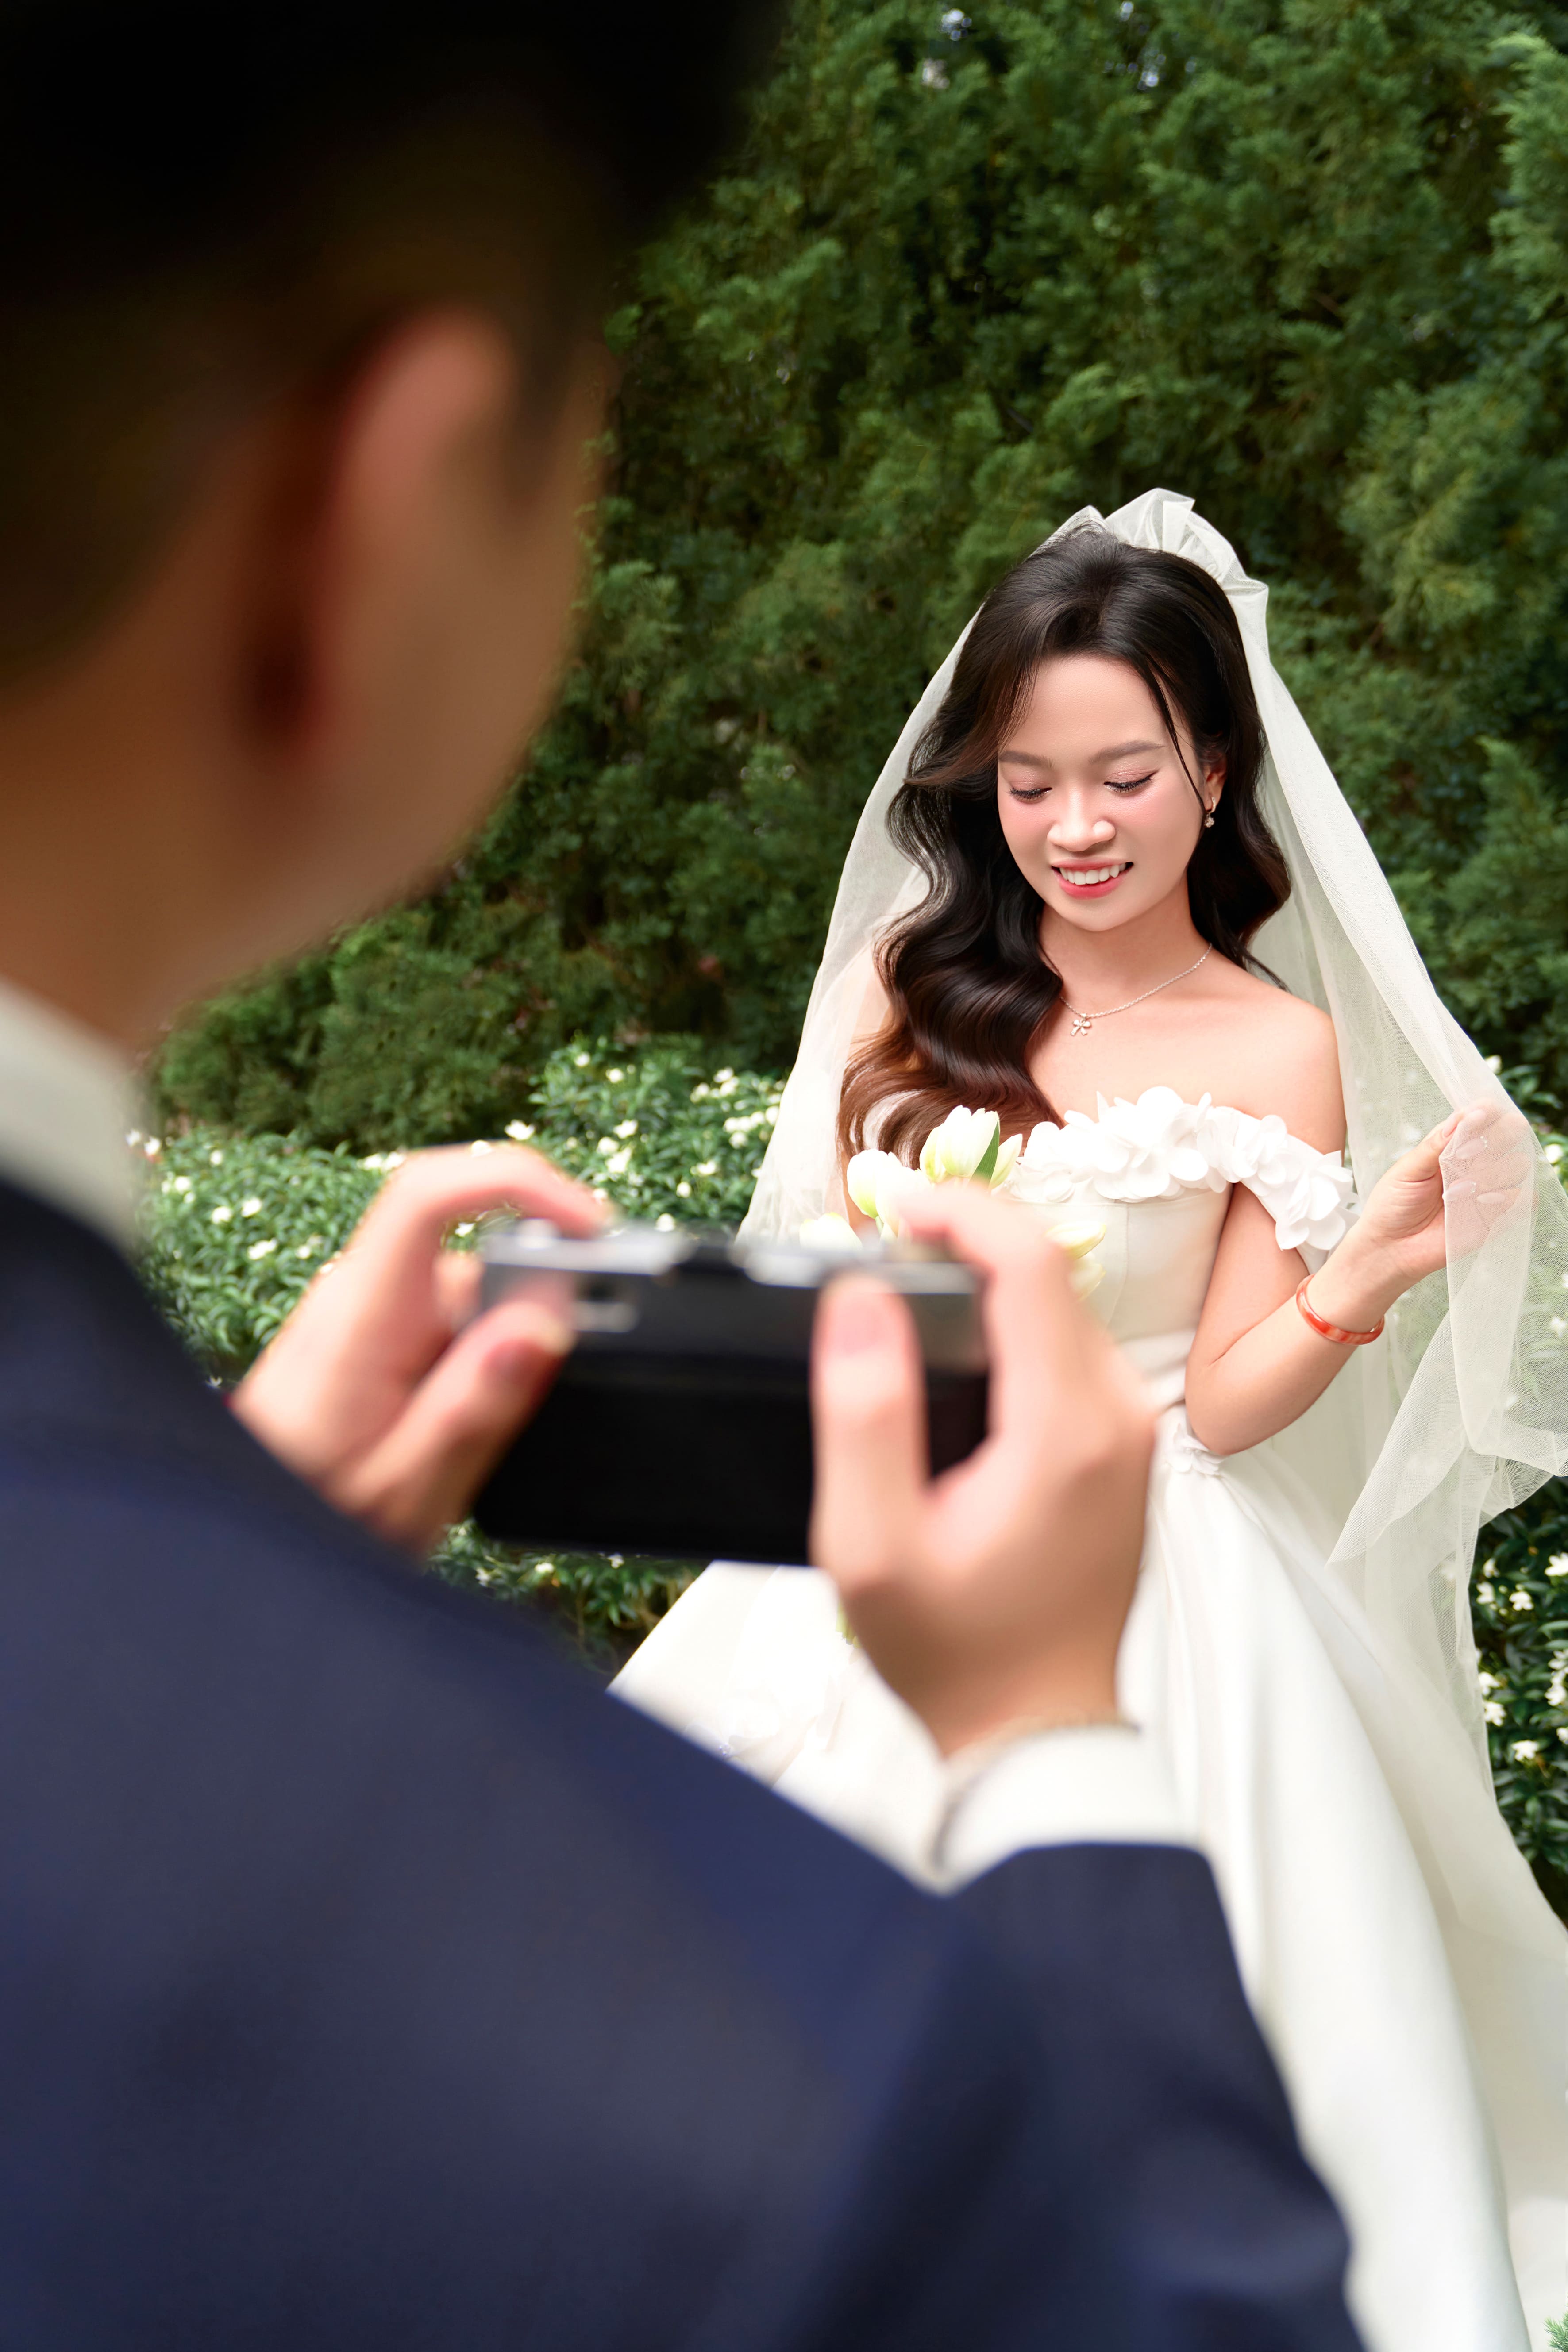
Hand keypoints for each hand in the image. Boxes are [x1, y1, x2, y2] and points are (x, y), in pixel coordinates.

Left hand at [232, 1146, 601, 1551]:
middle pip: (475, 1254)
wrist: (242, 1528)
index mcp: (359, 1315)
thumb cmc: (307, 1512)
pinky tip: (453, 1429)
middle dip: (530, 1314)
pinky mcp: (373, 1329)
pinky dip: (475, 1365)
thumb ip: (473, 1408)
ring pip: (472, 1295)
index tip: (590, 1230)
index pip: (430, 1194)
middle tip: (534, 1397)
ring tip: (465, 1443)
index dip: (520, 1184)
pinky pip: (449, 1322)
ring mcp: (364, 1308)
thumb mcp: (403, 1487)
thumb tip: (547, 1324)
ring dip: (496, 1356)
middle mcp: (358, 1292)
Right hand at [809, 1184, 1153, 1756]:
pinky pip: (1069, 1349)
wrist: (1035, 1731)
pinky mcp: (1120, 1447)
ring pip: (1061, 1307)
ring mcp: (1130, 1433)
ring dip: (986, 1279)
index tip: (887, 1206)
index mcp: (1068, 1431)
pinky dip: (1012, 1322)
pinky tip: (953, 1341)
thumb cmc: (954, 1654)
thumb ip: (863, 1415)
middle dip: (963, 1239)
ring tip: (902, 1283)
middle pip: (1050, 1275)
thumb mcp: (871, 1547)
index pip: (1030, 1265)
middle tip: (875, 1243)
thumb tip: (858, 1298)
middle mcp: (1119, 1418)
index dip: (957, 1212)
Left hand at [1311, 1100, 1532, 1329]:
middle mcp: (1476, 1163)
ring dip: (1492, 1173)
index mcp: (1453, 1146)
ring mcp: (1488, 1189)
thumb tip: (1462, 1117)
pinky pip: (1522, 1200)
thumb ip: (1436, 1144)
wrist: (1389, 1248)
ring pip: (1518, 1165)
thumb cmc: (1392, 1205)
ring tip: (1456, 1191)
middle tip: (1467, 1153)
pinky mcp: (1495, 1217)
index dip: (1488, 1112)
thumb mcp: (1408, 1170)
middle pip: (1509, 1136)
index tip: (1481, 1113)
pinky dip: (1506, 1197)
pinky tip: (1481, 1202)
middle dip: (1496, 1138)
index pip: (1482, 1119)